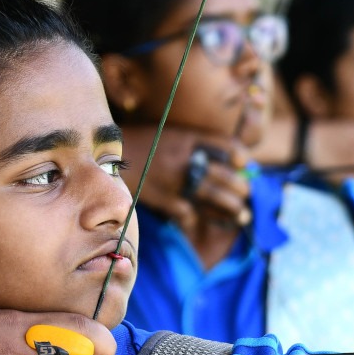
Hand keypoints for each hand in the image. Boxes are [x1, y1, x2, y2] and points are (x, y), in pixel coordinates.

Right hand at [118, 123, 252, 231]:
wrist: (107, 157)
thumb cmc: (140, 144)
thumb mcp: (168, 135)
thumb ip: (192, 145)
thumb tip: (223, 162)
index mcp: (187, 138)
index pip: (225, 146)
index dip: (239, 156)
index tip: (244, 163)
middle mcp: (184, 158)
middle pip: (225, 174)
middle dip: (241, 187)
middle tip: (246, 192)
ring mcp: (174, 180)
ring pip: (214, 196)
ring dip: (232, 207)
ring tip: (243, 214)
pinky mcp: (163, 199)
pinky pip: (189, 213)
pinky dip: (196, 218)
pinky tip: (201, 220)